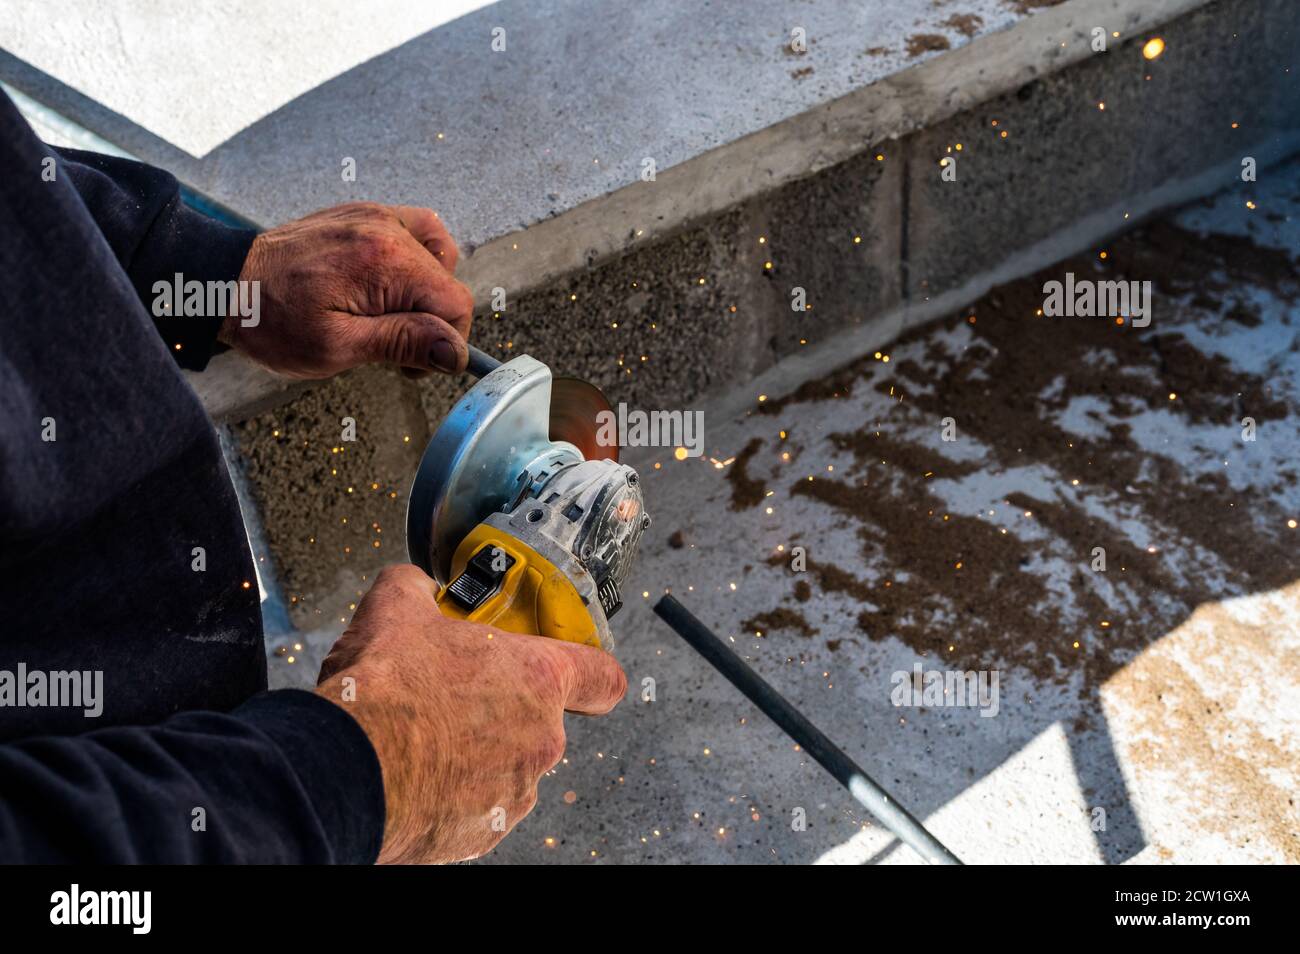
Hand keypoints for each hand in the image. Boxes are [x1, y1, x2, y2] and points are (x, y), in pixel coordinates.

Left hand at [221, 202, 473, 378]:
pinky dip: (415, 259)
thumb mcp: (337, 347)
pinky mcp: (365, 215)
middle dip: (429, 321)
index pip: (454, 302)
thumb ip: (402, 343)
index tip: (412, 365)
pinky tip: (390, 282)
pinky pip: (415, 231)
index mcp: (385, 262)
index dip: (444, 342)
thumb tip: (452, 351)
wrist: (224, 281)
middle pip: (447, 281)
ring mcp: (376, 216)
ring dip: (426, 290)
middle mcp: (387, 229)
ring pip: (439, 254)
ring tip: (391, 313)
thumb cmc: (271, 319)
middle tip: (388, 345)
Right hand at [315, 564, 627, 863]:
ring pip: (506, 767)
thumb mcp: (395, 608)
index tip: (584, 676)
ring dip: (475, 754)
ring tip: (423, 739)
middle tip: (451, 698)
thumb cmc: (384, 690)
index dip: (595, 675)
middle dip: (499, 711)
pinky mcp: (482, 833)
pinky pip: (476, 808)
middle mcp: (541, 739)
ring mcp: (515, 792)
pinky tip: (412, 775)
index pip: (603, 678)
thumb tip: (415, 586)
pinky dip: (451, 795)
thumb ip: (418, 588)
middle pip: (539, 722)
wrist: (346, 770)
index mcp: (538, 679)